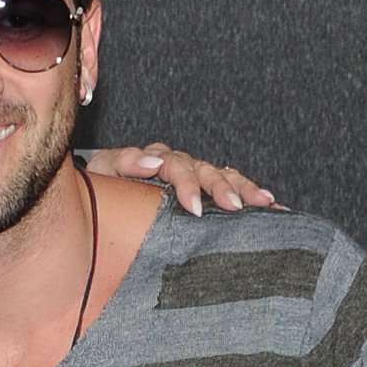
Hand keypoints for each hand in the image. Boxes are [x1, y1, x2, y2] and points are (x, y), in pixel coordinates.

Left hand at [85, 142, 277, 216]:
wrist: (96, 194)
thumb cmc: (100, 185)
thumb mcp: (104, 171)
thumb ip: (124, 162)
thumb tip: (154, 162)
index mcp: (155, 158)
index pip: (177, 166)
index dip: (187, 185)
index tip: (194, 208)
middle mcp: (178, 163)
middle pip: (205, 170)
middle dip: (222, 188)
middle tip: (235, 206)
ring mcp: (192, 174)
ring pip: (222, 176)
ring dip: (244, 188)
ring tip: (265, 201)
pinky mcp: (202, 187)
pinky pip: (229, 185)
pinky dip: (250, 193)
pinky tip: (270, 204)